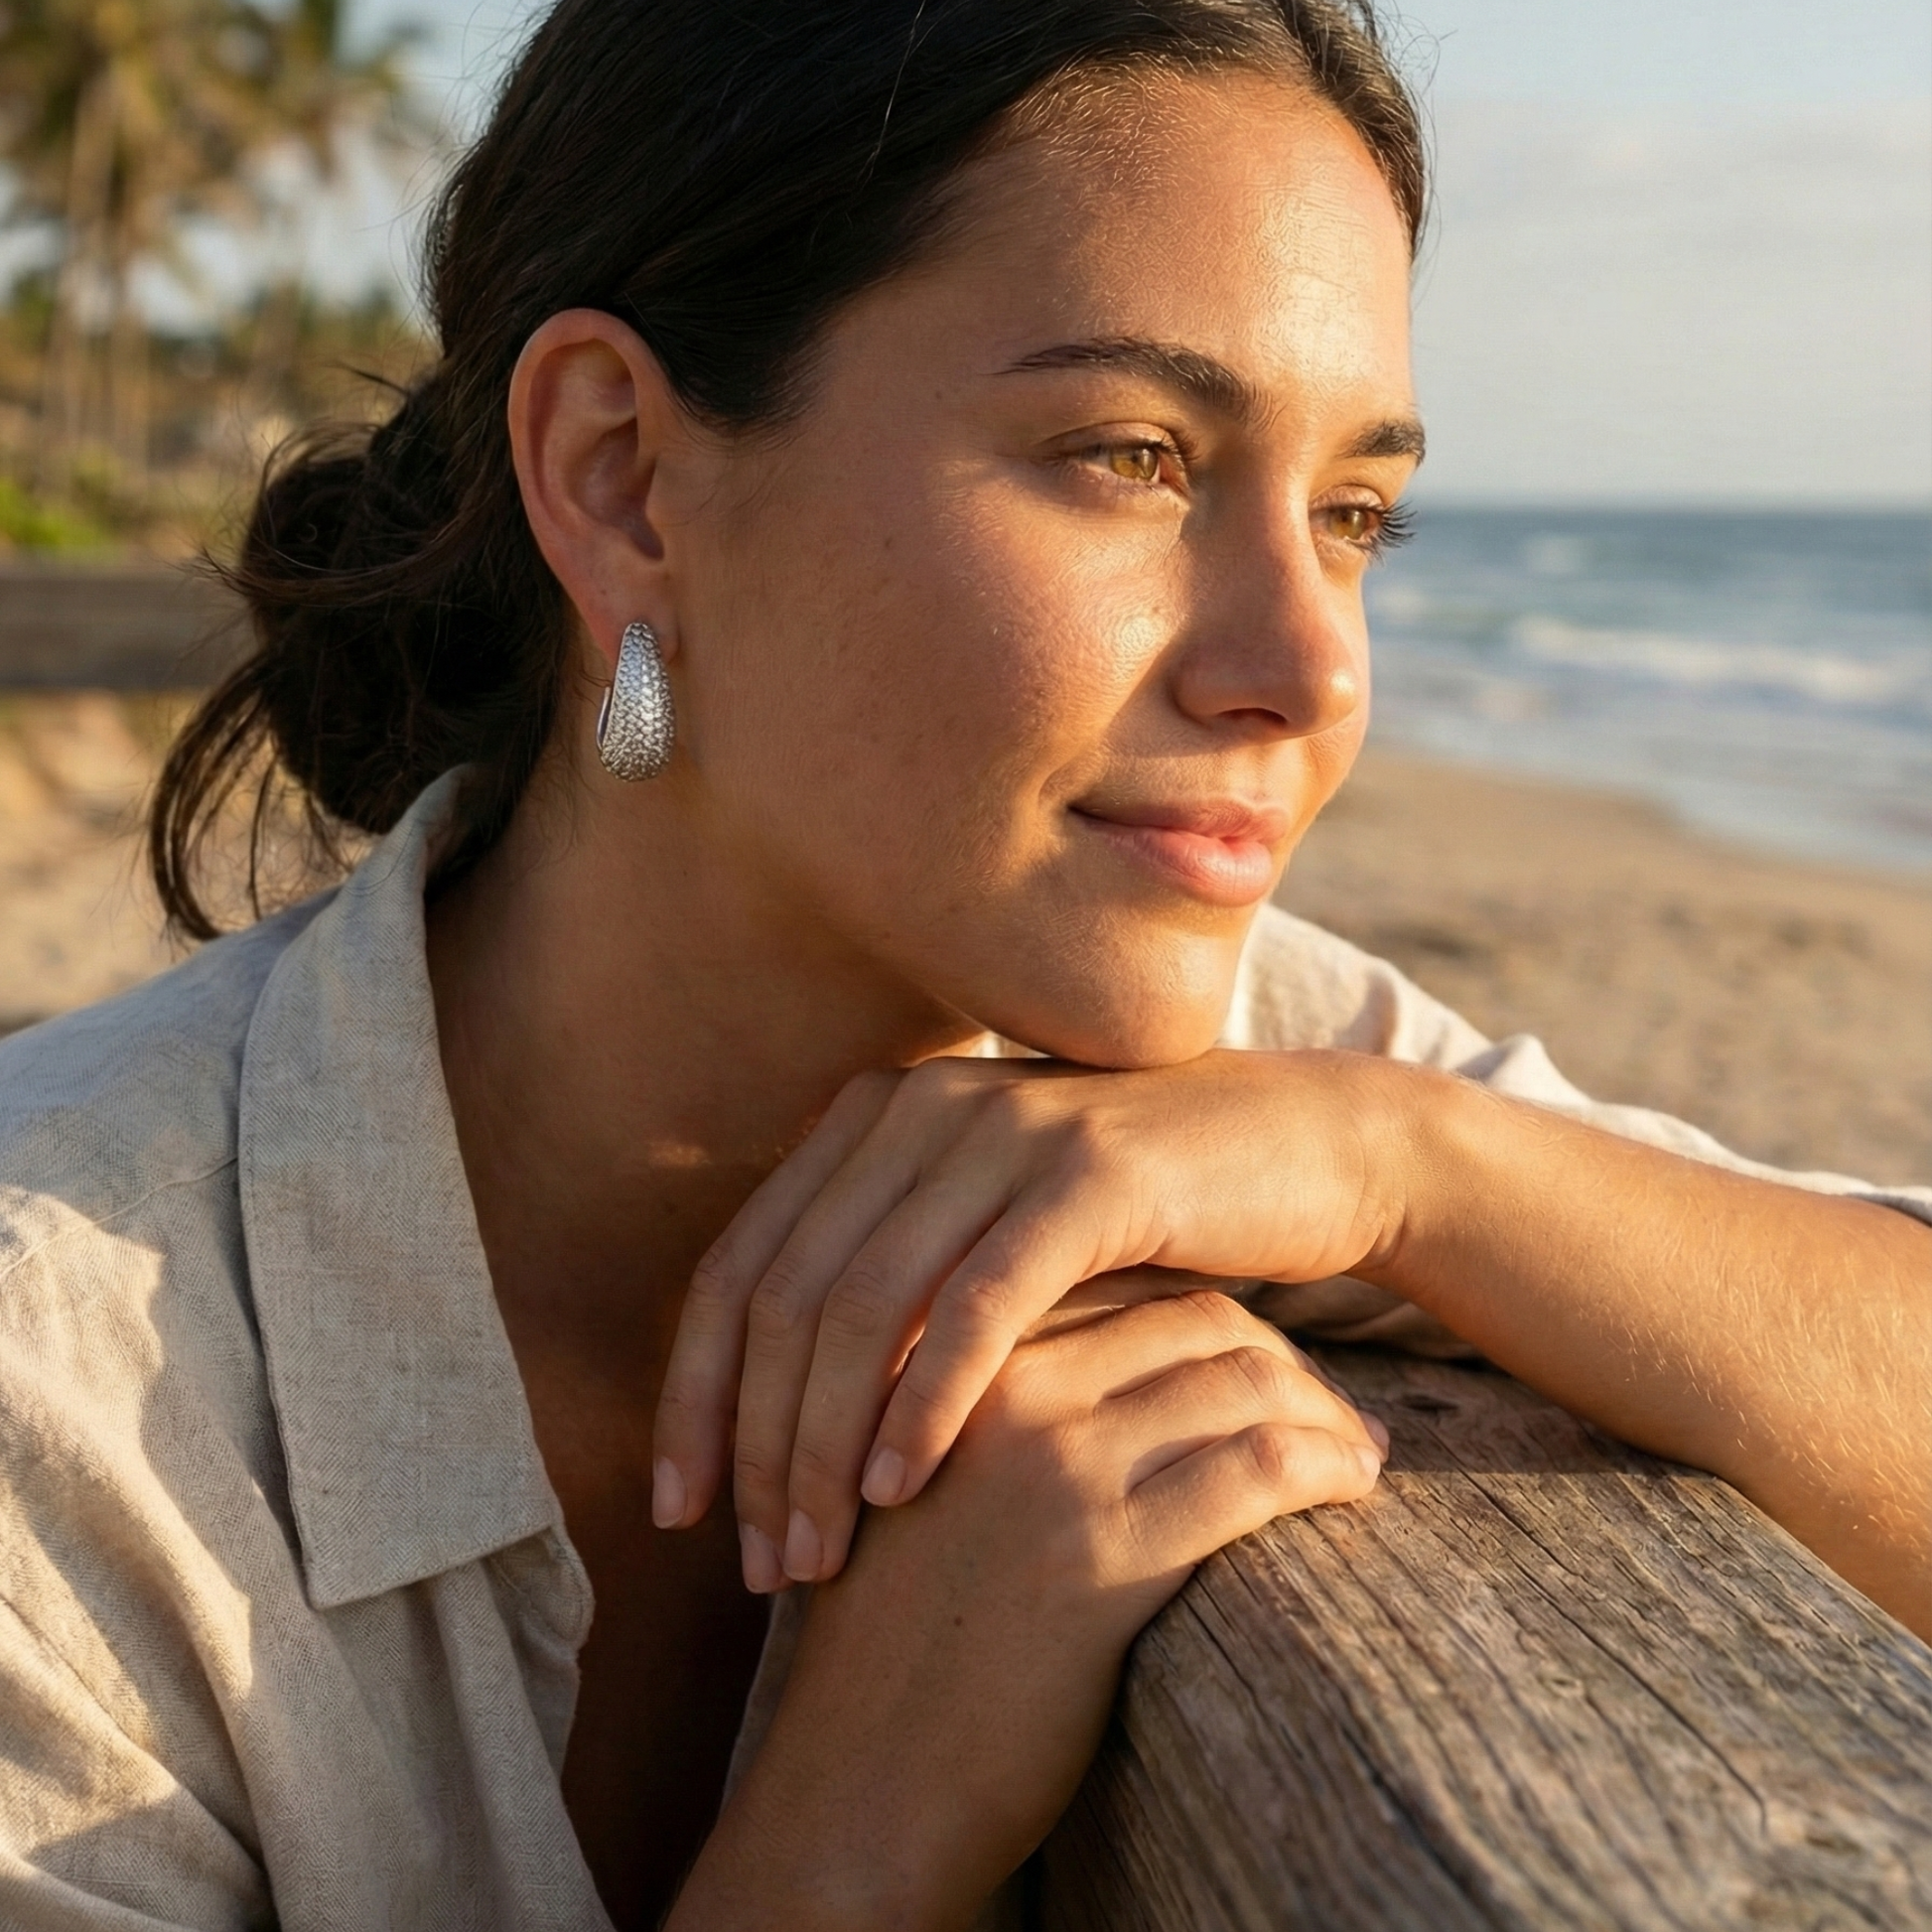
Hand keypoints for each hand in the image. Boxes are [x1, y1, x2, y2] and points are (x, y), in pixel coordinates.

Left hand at [651, 1048, 1412, 1587]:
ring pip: (865, 1306)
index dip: (693, 1394)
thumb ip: (892, 1272)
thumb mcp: (989, 1229)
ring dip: (824, 1445)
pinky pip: (975, 1304)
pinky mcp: (1086, 1177)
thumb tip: (774, 1396)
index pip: (740, 1266)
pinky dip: (925, 1402)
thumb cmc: (1136, 1218)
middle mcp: (919, 1107)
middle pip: (786, 1295)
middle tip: (755, 1564)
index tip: (677, 1512)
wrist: (1303, 1149)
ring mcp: (1001, 1132)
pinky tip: (901, 1488)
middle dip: (754, 1445)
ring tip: (815, 1555)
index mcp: (874, 1117)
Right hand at [668, 1291, 1383, 1929]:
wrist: (857, 1786)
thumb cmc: (896, 1646)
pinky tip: (1352, 1485)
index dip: (1216, 1320)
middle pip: (1195, 1320)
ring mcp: (1053, 1468)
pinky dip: (1323, 1465)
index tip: (1269, 1364)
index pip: (1127, 1283)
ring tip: (1361, 1453)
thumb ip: (1000, 1408)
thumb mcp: (923, 1485)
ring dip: (1322, 1411)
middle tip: (1333, 1412)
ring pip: (1239, 1384)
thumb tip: (1134, 1371)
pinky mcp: (1103, 1556)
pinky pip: (1254, 1470)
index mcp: (961, 1357)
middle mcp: (1005, 1388)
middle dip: (1284, 1359)